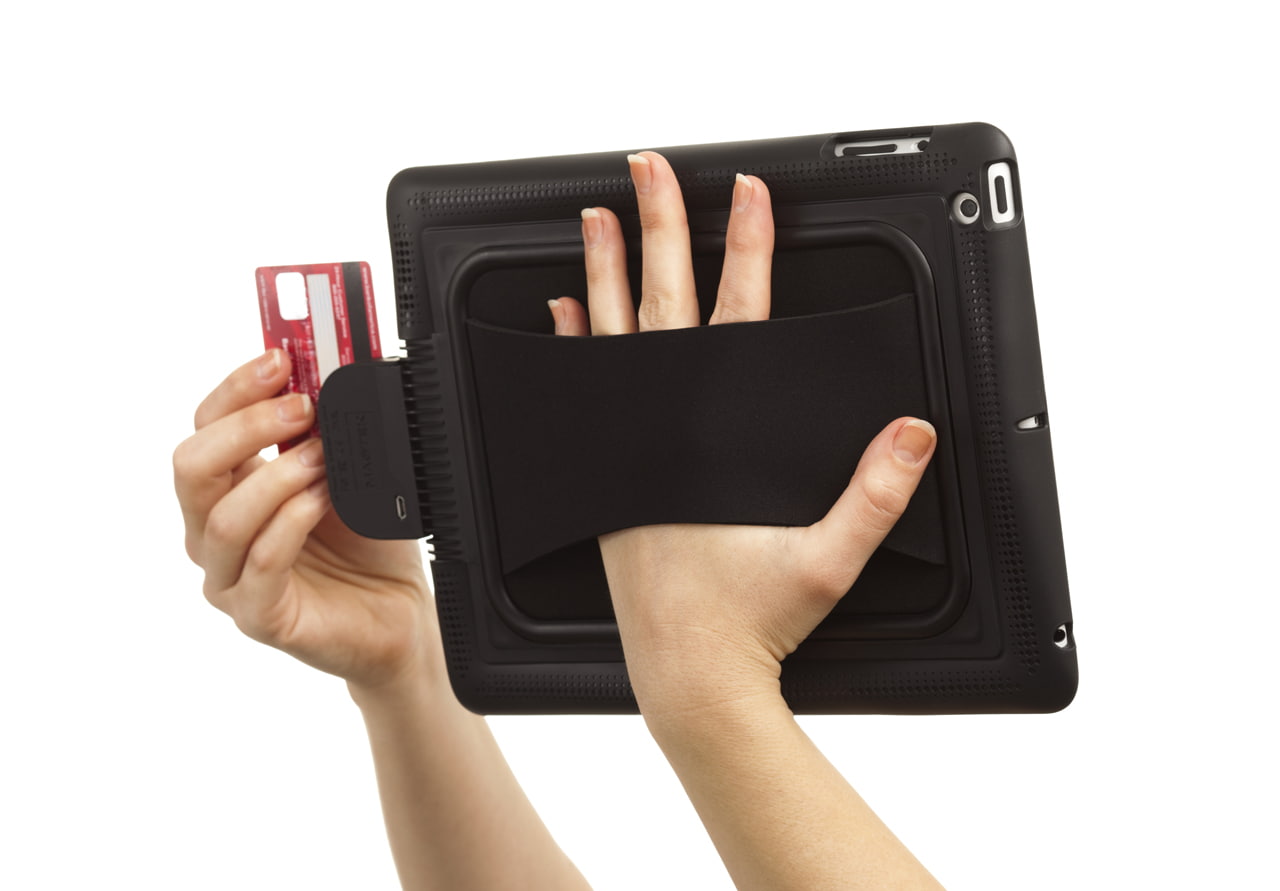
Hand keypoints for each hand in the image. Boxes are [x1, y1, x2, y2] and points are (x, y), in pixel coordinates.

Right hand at [173, 351, 438, 694]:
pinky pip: (259, 564)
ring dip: (277, 476)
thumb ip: (327, 429)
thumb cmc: (367, 546)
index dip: (236, 388)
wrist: (399, 614)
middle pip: (192, 468)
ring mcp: (231, 579)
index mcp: (229, 489)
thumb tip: (329, 366)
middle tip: (302, 408)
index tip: (280, 359)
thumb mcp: (349, 474)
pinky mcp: (260, 616)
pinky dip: (292, 522)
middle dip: (247, 427)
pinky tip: (323, 501)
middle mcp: (215, 533)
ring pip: (220, 519)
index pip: (205, 428)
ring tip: (325, 459)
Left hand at [550, 152, 936, 720]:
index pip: (736, 316)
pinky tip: (565, 312)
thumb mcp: (828, 559)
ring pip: (611, 336)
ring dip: (606, 271)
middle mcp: (660, 428)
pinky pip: (583, 390)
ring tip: (598, 220)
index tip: (747, 193)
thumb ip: (874, 495)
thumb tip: (912, 435)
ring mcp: (626, 446)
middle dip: (660, 227)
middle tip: (649, 171)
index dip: (747, 247)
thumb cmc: (751, 621)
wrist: (685, 672)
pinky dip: (573, 345)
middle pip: (662, 303)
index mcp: (713, 434)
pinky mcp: (605, 473)